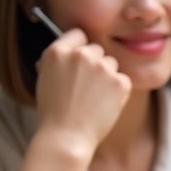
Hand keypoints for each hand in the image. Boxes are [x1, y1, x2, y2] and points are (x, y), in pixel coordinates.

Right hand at [34, 28, 131, 155]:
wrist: (68, 135)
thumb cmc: (54, 111)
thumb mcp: (46, 77)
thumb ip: (60, 60)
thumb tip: (71, 50)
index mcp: (58, 51)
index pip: (78, 35)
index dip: (81, 46)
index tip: (83, 59)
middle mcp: (81, 55)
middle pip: (97, 49)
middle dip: (95, 63)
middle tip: (89, 85)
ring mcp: (102, 67)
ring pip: (112, 64)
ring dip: (107, 76)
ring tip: (95, 97)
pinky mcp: (119, 82)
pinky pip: (123, 80)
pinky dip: (119, 91)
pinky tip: (106, 103)